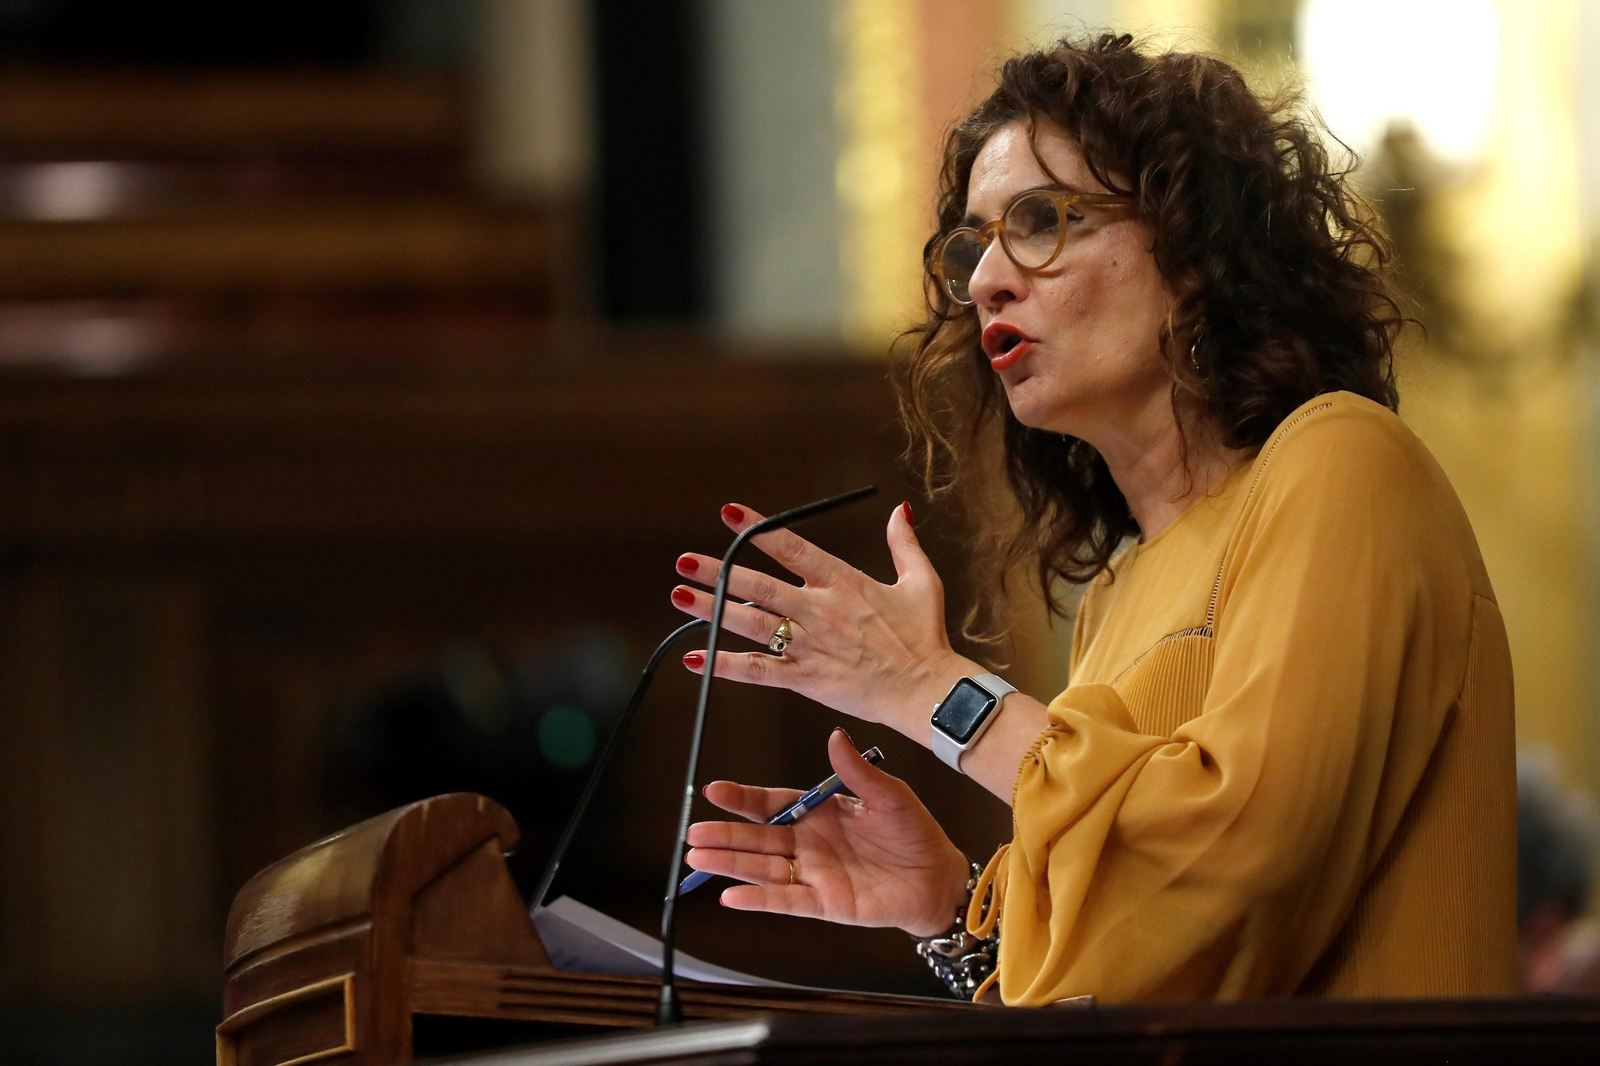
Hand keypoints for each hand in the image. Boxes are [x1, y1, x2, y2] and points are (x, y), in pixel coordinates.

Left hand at [672, 501, 971, 736]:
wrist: (925, 690)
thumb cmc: (924, 638)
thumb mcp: (921, 582)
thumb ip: (903, 544)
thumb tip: (899, 510)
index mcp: (843, 582)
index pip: (792, 547)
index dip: (757, 529)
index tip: (728, 514)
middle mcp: (820, 610)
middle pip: (759, 585)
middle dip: (718, 572)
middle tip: (684, 561)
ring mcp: (810, 645)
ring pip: (751, 624)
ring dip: (712, 610)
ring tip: (681, 597)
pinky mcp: (806, 678)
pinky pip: (758, 670)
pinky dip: (725, 665)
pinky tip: (696, 659)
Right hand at [685, 729, 971, 936]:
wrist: (939, 877)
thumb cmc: (915, 834)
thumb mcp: (889, 795)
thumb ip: (856, 771)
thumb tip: (834, 735)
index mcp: (821, 813)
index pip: (773, 803)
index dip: (744, 799)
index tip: (716, 790)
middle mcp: (809, 843)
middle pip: (759, 838)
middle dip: (726, 834)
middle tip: (694, 830)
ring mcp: (814, 875)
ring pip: (763, 868)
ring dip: (731, 863)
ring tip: (698, 856)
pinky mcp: (824, 904)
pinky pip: (786, 901)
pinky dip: (759, 900)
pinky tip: (731, 897)